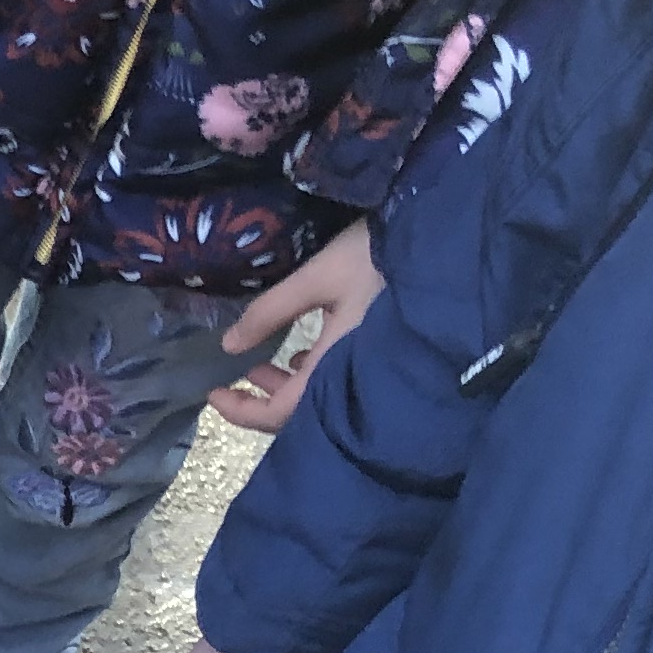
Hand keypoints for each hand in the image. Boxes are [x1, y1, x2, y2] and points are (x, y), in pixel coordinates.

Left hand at [213, 218, 383, 434]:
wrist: (438, 241)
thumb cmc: (375, 256)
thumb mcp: (317, 277)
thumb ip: (271, 312)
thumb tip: (229, 345)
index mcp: (335, 365)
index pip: (282, 412)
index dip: (243, 412)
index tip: (214, 395)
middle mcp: (352, 376)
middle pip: (299, 412)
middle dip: (261, 400)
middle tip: (233, 381)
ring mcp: (367, 367)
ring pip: (318, 395)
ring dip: (284, 384)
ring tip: (258, 365)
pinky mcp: (377, 353)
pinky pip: (337, 379)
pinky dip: (311, 373)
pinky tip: (302, 354)